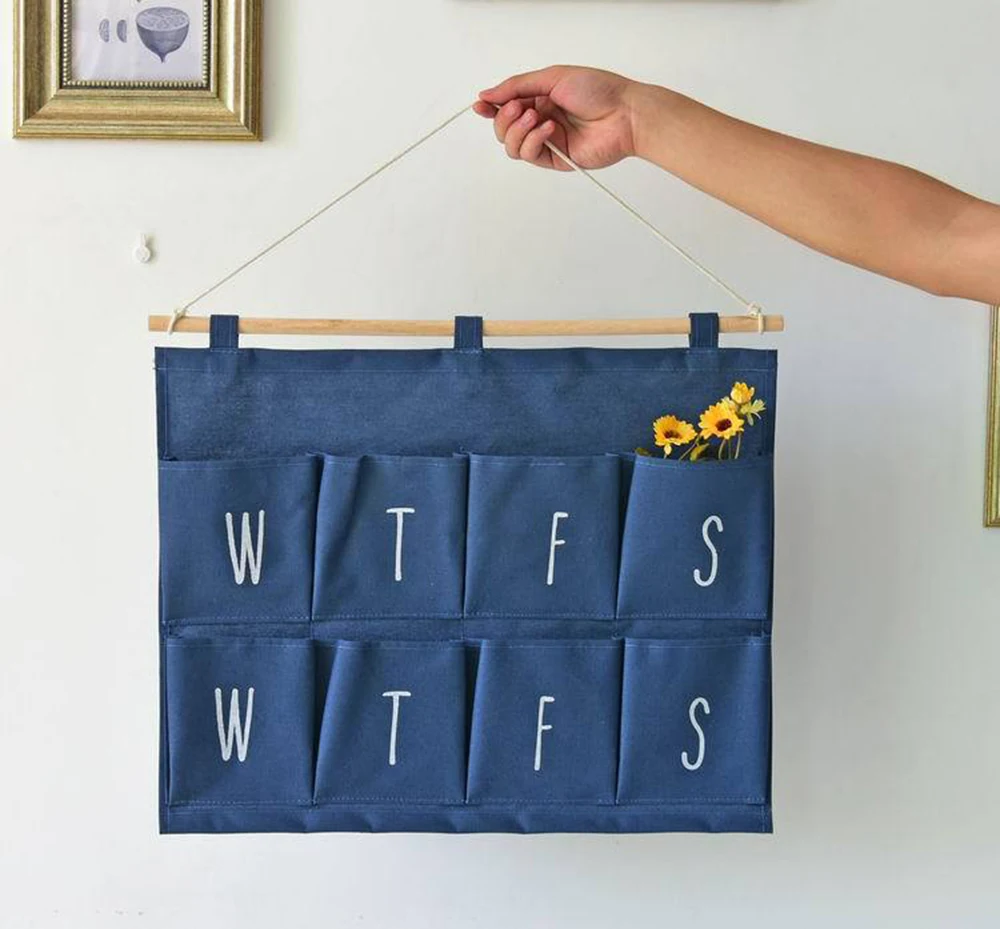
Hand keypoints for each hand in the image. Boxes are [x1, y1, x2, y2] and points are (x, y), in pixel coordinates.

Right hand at [474, 66, 640, 170]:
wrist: (624, 114)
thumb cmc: (598, 90)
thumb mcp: (552, 77)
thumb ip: (517, 86)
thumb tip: (487, 94)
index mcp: (540, 98)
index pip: (506, 106)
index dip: (490, 106)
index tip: (480, 104)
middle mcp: (541, 120)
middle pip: (504, 128)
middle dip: (504, 118)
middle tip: (519, 108)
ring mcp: (547, 141)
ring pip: (512, 146)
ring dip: (517, 130)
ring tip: (535, 117)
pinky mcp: (555, 159)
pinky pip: (530, 155)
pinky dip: (533, 141)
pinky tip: (547, 129)